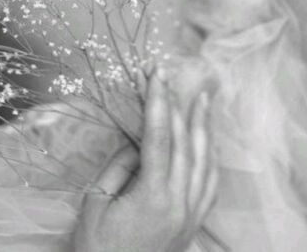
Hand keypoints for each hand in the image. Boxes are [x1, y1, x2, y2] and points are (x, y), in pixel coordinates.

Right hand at [70, 69, 217, 251]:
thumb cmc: (96, 249)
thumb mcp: (96, 203)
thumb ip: (120, 167)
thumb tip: (139, 142)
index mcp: (153, 197)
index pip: (160, 136)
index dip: (159, 101)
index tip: (158, 73)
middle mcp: (179, 204)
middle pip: (186, 143)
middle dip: (180, 105)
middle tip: (175, 76)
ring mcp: (191, 216)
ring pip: (205, 161)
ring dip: (205, 127)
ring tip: (204, 99)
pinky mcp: (194, 225)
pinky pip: (210, 184)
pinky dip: (211, 158)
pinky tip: (209, 142)